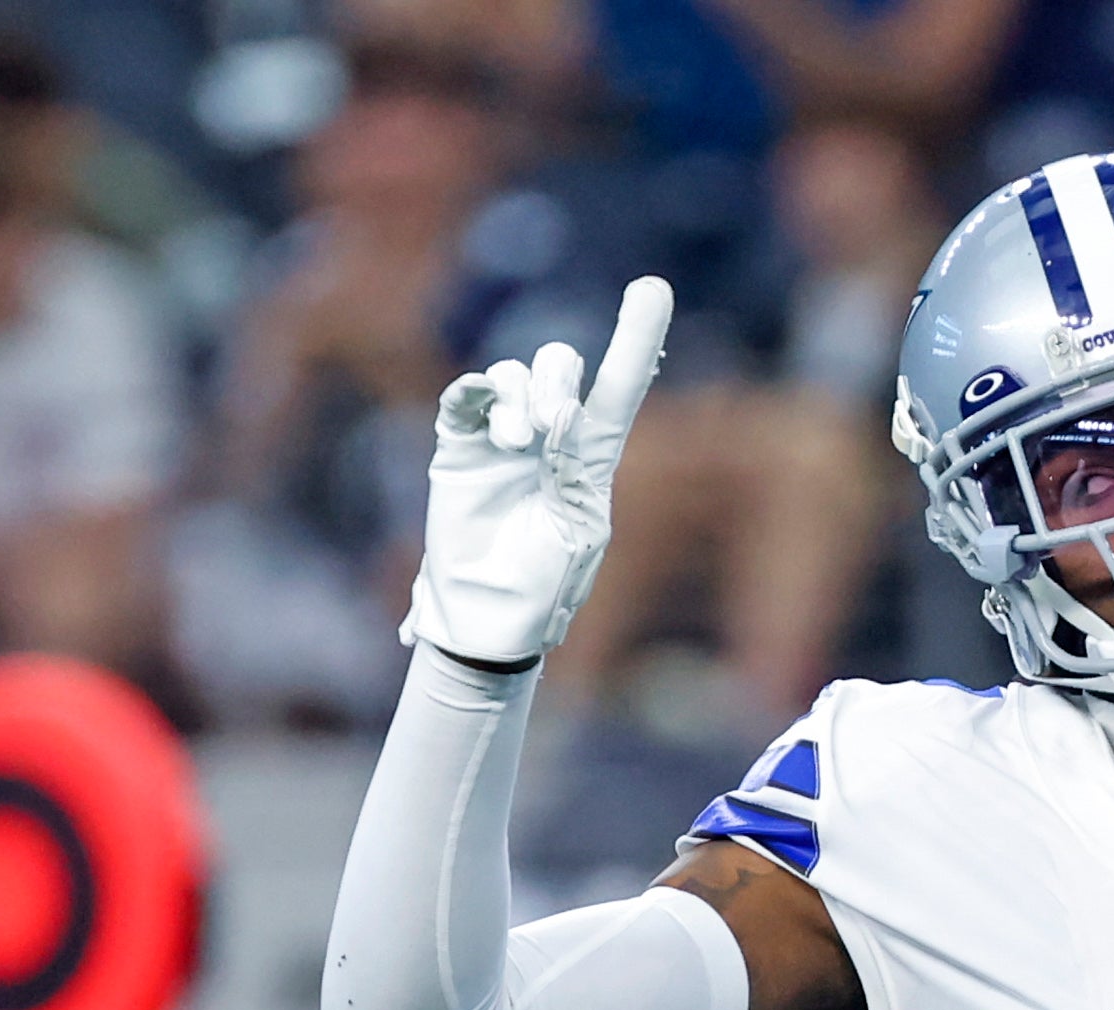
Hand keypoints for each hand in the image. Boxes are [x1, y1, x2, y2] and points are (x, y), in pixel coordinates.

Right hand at [402, 276, 672, 665]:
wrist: (489, 619)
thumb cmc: (543, 588)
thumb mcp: (576, 531)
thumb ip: (572, 470)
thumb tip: (557, 417)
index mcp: (590, 459)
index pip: (619, 388)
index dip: (636, 338)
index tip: (653, 287)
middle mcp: (548, 437)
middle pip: (558, 365)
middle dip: (556, 381)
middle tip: (549, 429)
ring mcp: (500, 438)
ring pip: (513, 373)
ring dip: (520, 396)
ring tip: (519, 443)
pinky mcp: (460, 446)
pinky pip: (467, 395)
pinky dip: (479, 394)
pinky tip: (491, 424)